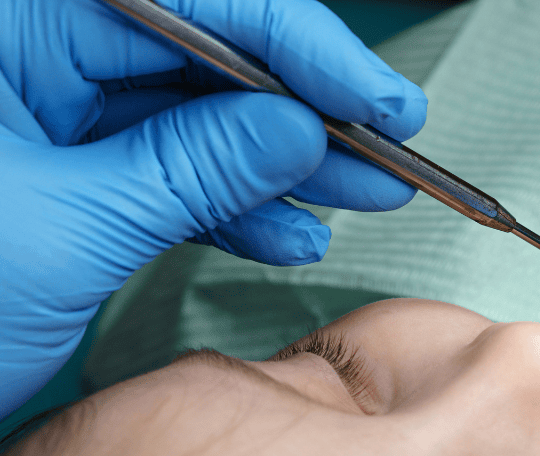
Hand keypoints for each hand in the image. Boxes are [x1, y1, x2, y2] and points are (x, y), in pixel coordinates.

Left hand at [0, 0, 426, 417]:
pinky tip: (289, 234)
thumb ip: (190, 167)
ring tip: (364, 196)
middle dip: (300, 110)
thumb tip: (297, 125)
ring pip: (188, 120)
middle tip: (389, 148)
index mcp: (9, 27)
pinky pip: (160, 174)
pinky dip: (227, 208)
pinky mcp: (59, 176)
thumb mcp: (67, 227)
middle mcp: (23, 55)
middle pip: (195, 58)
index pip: (182, 2)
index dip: (295, 44)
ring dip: (281, 164)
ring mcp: (40, 115)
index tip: (376, 98)